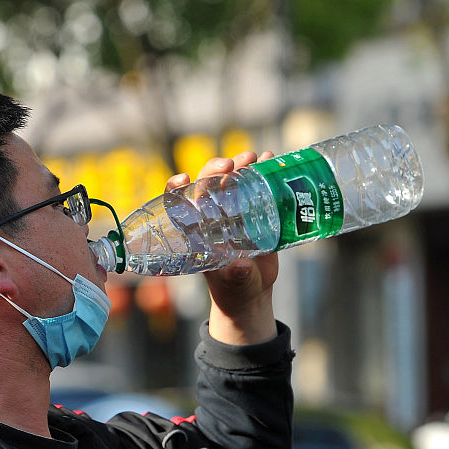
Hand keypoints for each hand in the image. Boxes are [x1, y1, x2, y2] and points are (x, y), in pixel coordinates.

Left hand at [167, 151, 279, 344]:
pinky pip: (257, 187)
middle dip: (215, 170)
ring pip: (233, 181)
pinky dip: (264, 171)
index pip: (179, 204)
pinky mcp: (256, 211)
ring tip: (255, 157)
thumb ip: (236, 276)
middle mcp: (213, 217)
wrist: (253, 291)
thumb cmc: (234, 290)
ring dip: (241, 165)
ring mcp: (234, 211)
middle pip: (208, 185)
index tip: (183, 179)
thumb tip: (240, 267)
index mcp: (198, 231)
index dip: (176, 189)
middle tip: (230, 165)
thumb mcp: (234, 284)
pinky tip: (272, 159)